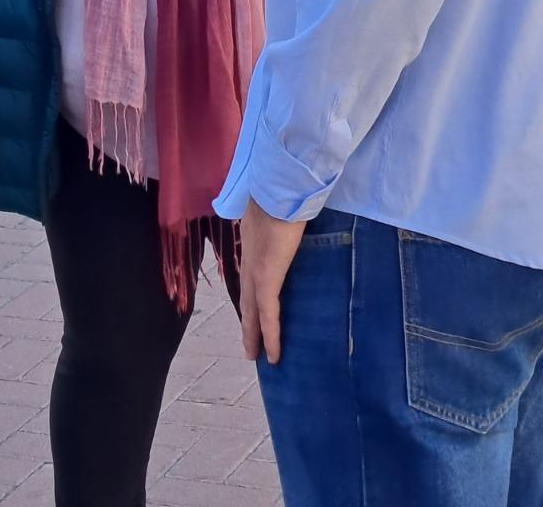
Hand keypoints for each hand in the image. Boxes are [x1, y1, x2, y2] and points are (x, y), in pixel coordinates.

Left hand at [239, 202, 305, 363]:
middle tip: (249, 346)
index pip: (250, 275)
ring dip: (253, 334)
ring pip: (252, 311)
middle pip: (247, 298)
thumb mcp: (281, 210)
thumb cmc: (285, 194)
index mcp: (252, 241)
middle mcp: (249, 258)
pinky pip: (268, 314)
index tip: (252, 311)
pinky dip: (270, 335)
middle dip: (248, 323)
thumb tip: (295, 220)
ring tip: (255, 355)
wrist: (280, 188)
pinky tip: (273, 355)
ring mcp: (255, 269)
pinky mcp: (266, 278)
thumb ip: (284, 219)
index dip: (251, 295)